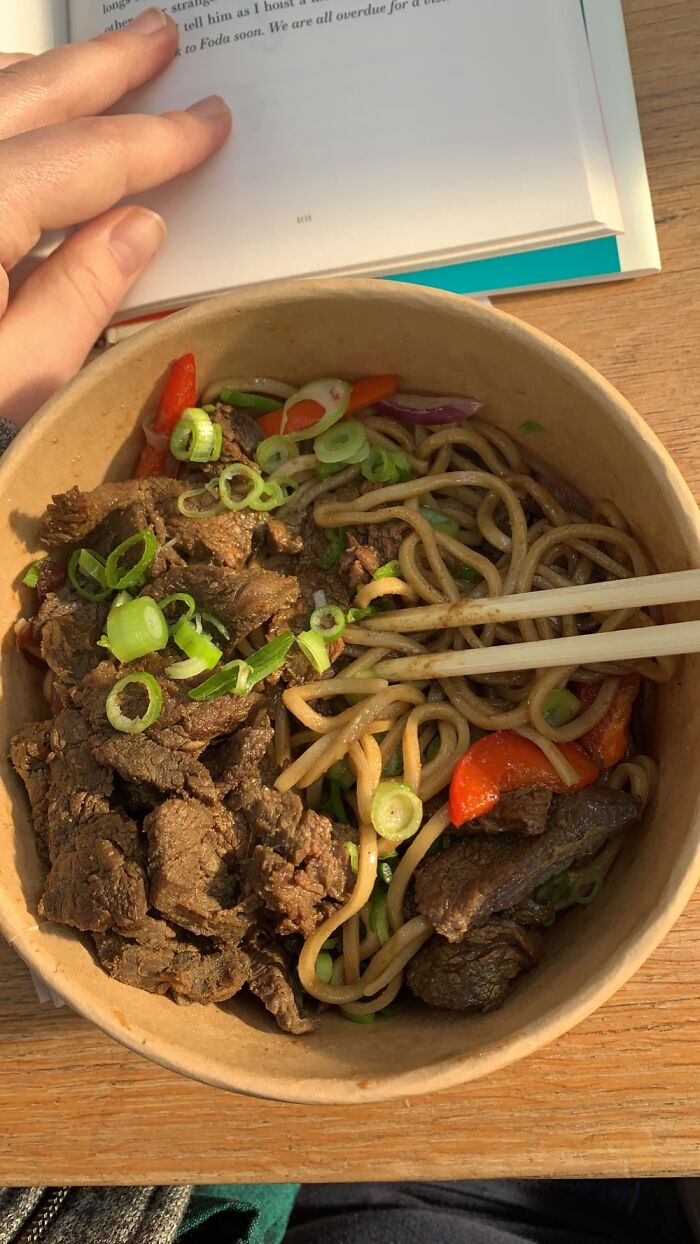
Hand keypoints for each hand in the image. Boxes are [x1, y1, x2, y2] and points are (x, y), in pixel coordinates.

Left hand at [0, 7, 231, 426]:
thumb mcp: (9, 382)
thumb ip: (77, 300)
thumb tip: (138, 227)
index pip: (85, 157)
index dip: (157, 140)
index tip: (209, 120)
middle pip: (23, 94)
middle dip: (99, 65)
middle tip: (158, 36)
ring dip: (35, 74)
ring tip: (87, 68)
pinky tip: (0, 108)